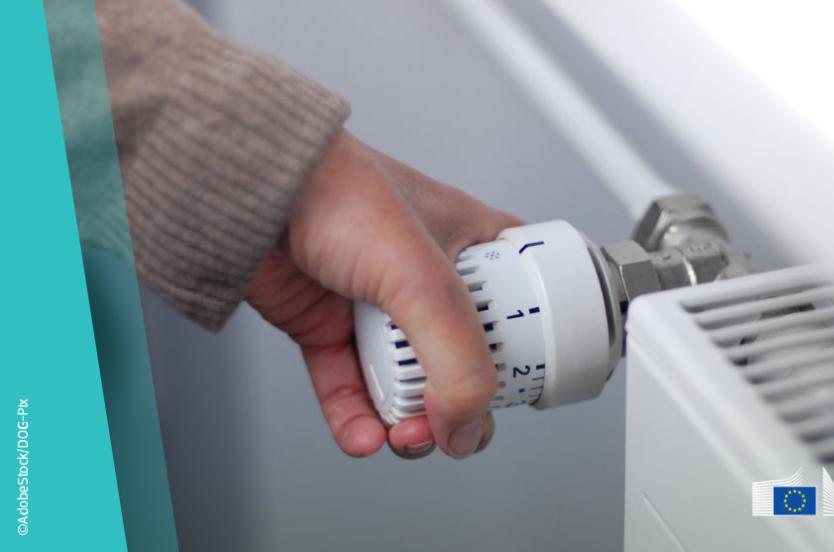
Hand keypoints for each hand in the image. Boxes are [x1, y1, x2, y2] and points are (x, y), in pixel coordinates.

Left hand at [245, 130, 520, 458]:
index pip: (519, 301)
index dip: (525, 348)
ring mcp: (373, 305)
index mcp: (467, 244)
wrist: (248, 192)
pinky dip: (356, 420)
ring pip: (404, 382)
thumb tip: (465, 426)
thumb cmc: (335, 192)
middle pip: (460, 358)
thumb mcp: (423, 278)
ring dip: (407, 423)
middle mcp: (424, 276)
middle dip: (458, 404)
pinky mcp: (325, 327)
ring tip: (403, 436)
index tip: (518, 387)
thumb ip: (457, 357)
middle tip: (453, 423)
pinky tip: (363, 435)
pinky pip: (347, 388)